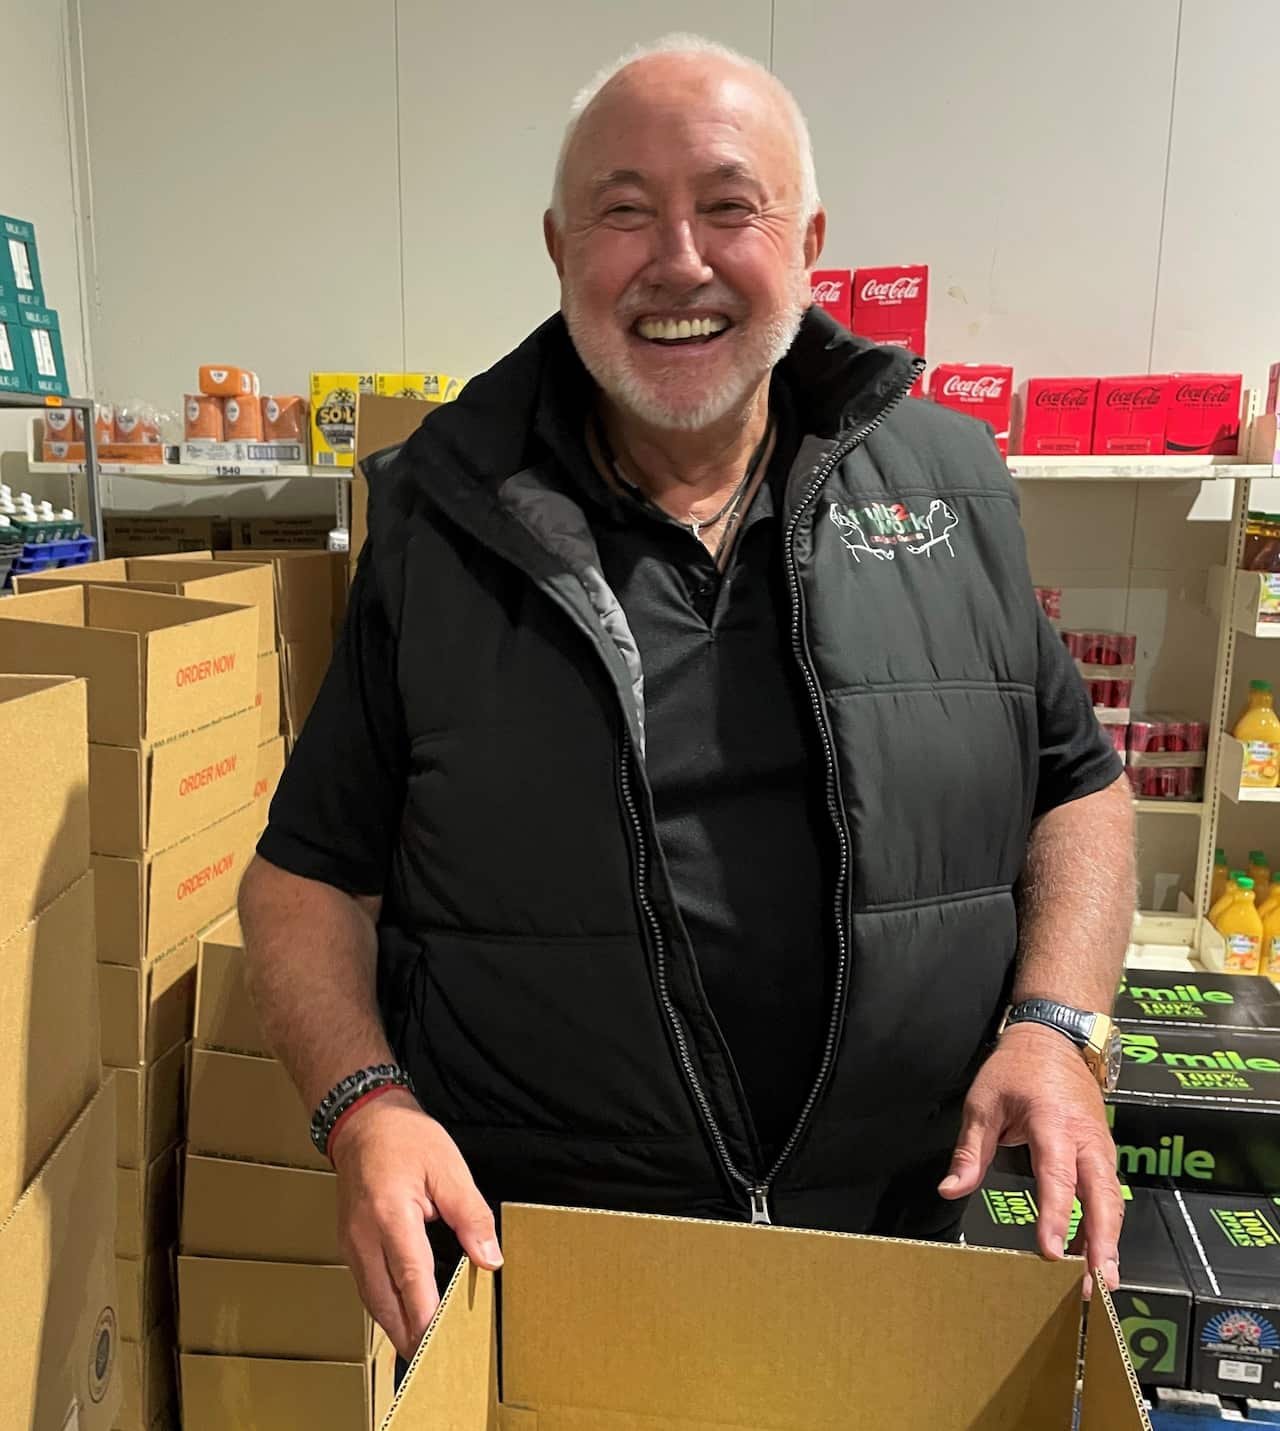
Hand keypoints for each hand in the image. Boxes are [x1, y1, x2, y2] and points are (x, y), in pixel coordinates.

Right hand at [330, 1089, 502, 1359]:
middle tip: (437, 1360)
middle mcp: (364, 1237)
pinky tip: (405, 1315)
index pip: (410, 1278)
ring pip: (373, 1300)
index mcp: (390, 1215)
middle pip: (386, 1302)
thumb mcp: (449, 1168)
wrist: (363, 1122)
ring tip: (424, 1349)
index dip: (427, 1315)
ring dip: (397, 1325)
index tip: (443, 1343)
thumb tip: (489, 1257)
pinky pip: (368, 1286)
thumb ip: (470, 1216)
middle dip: (411, 1334)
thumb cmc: (406, 1139)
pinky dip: (387, 1307)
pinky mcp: (350, 1245)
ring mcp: (352, 1244)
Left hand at [938, 1022, 1122, 1294]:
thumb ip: (970, 1151)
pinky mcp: (1104, 1152)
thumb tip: (950, 1190)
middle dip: (1102, 1241)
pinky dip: (1106, 1223)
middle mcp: (1086, 1138)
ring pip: (1111, 1198)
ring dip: (1109, 1239)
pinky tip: (1093, 1252)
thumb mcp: (983, 1104)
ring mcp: (1101, 1146)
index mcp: (1053, 1123)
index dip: (1055, 1216)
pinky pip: (1108, 1192)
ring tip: (1100, 1280)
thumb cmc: (1015, 1070)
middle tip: (1098, 1283)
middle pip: (1102, 1196)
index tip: (1050, 1251)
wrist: (1055, 1038)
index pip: (1056, 1176)